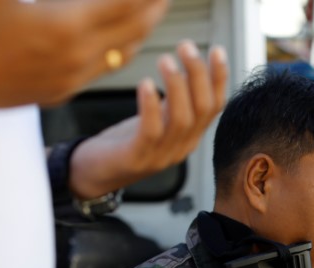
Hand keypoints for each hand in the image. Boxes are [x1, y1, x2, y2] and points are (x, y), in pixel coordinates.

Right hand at [0, 0, 168, 107]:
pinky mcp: (60, 92)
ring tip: (149, 11)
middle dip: (153, 7)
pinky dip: (119, 49)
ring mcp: (70, 78)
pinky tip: (117, 38)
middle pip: (133, 29)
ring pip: (123, 53)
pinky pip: (103, 69)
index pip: (124, 4)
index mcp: (65, 25)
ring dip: (140, 30)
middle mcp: (76, 56)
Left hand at [68, 41, 228, 198]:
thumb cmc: (124, 141)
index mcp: (190, 137)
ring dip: (176, 86)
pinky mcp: (137, 158)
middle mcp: (182, 147)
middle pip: (203, 110)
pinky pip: (151, 131)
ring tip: (166, 59)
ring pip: (181, 119)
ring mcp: (161, 156)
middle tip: (186, 47)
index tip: (216, 50)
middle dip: (199, 75)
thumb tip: (187, 69)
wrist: (94, 174)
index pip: (215, 107)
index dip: (219, 79)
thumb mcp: (156, 118)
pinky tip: (146, 83)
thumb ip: (173, 102)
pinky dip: (151, 106)